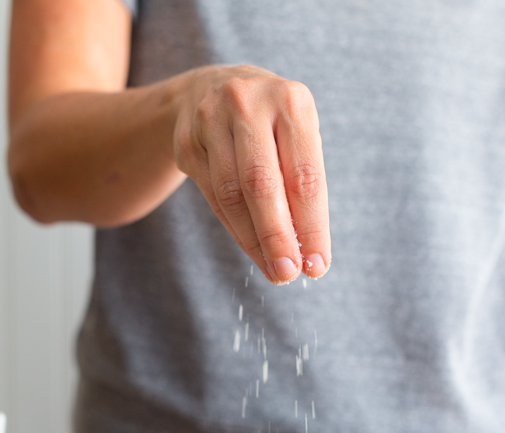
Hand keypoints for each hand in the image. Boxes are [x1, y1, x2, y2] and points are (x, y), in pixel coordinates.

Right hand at [174, 66, 329, 283]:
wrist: (212, 87)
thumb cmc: (270, 123)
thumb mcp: (296, 136)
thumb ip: (302, 186)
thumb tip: (308, 251)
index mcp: (291, 101)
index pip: (305, 176)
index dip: (312, 226)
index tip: (318, 264)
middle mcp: (249, 104)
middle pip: (262, 184)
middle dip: (277, 237)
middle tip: (288, 273)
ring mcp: (211, 120)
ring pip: (231, 194)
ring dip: (254, 239)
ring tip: (273, 268)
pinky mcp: (187, 141)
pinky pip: (213, 195)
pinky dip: (235, 228)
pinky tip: (252, 248)